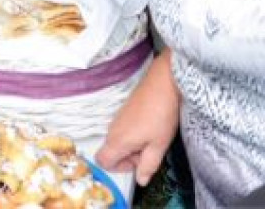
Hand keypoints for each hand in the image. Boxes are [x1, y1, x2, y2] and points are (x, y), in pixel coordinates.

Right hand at [96, 53, 180, 185]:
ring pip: (117, 141)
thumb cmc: (160, 117)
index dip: (118, 168)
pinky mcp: (122, 111)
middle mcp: (112, 130)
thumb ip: (148, 166)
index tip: (137, 162)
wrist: (162, 84)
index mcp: (118, 141)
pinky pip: (121, 130)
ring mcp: (116, 119)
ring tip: (152, 138)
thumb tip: (140, 181)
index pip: (102, 161)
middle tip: (149, 151)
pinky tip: (150, 127)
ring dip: (132, 146)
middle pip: (111, 151)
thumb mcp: (158, 146)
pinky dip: (133, 134)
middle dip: (129, 157)